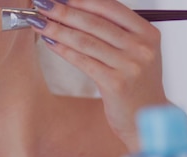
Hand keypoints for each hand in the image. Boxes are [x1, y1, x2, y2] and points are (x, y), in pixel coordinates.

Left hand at [27, 0, 169, 150]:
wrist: (146, 115)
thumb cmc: (135, 82)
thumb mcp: (135, 52)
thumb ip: (115, 32)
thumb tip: (77, 11)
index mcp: (148, 33)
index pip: (112, 8)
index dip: (83, 1)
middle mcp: (142, 47)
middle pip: (95, 23)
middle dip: (64, 12)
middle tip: (42, 5)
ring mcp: (130, 65)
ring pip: (86, 41)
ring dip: (58, 30)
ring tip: (38, 23)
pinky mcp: (116, 84)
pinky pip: (83, 61)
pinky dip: (63, 50)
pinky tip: (48, 43)